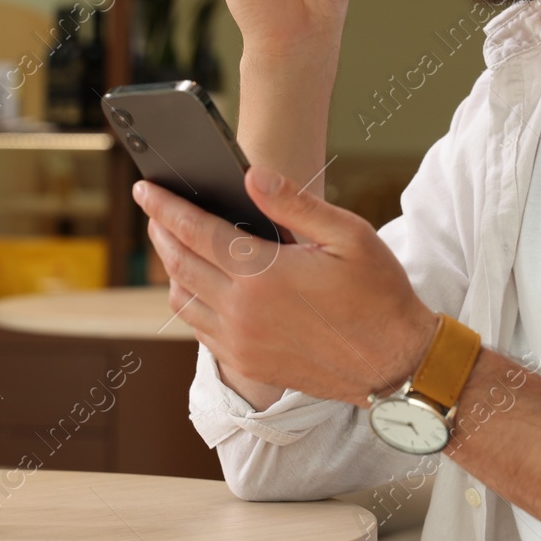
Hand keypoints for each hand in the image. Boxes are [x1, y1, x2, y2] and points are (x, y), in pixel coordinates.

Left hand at [139, 166, 436, 407]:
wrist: (394, 362)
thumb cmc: (378, 293)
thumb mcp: (348, 235)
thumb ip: (295, 204)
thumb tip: (251, 176)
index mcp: (264, 275)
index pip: (196, 231)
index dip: (166, 206)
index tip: (145, 189)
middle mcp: (243, 311)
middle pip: (179, 264)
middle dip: (161, 231)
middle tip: (153, 209)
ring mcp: (241, 342)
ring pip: (182, 300)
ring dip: (171, 268)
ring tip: (173, 244)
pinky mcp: (247, 363)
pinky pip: (199, 329)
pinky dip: (189, 302)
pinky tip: (199, 285)